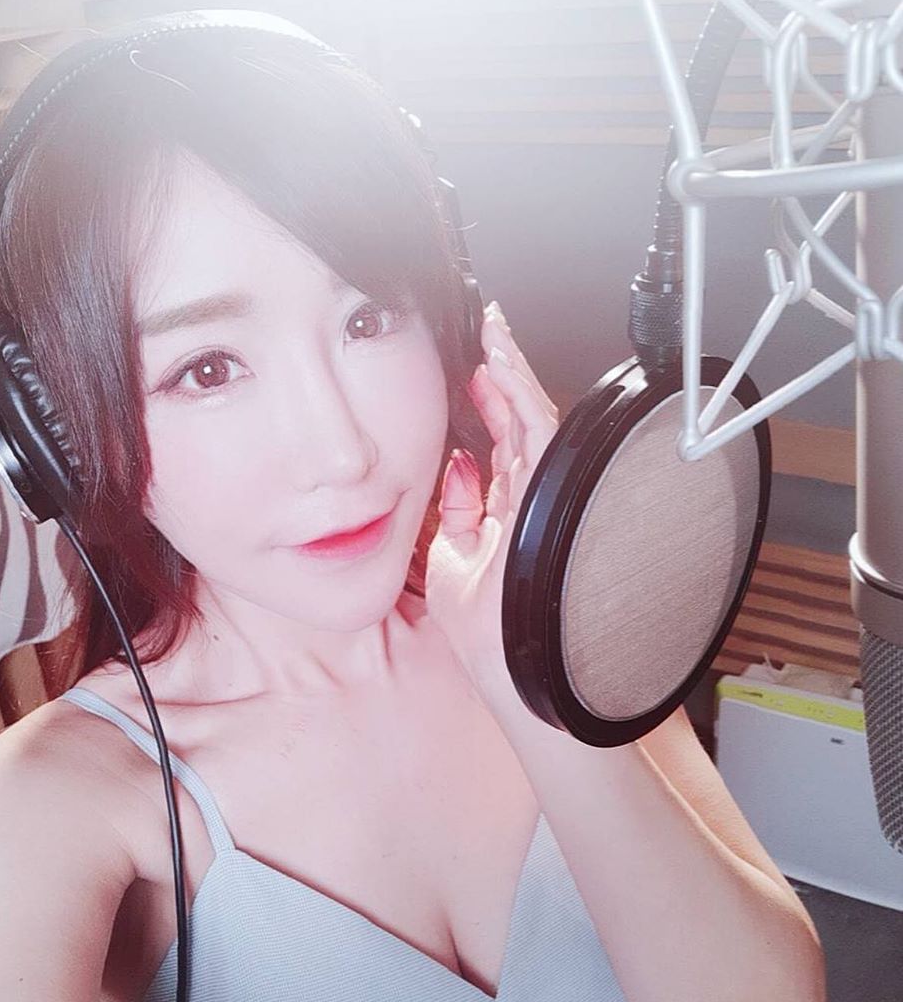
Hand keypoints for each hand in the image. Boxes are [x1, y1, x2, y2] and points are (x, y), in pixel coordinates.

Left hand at [424, 301, 560, 708]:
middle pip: (521, 422)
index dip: (488, 402)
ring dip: (512, 374)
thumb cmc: (487, 635)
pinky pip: (540, 439)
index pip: (501, 443)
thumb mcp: (452, 561)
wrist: (510, 671)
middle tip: (489, 330)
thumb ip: (458, 512)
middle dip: (504, 372)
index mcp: (508, 515)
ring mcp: (543, 500)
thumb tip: (455, 466)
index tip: (473, 368)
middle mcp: (531, 502)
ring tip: (494, 336)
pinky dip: (522, 398)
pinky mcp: (548, 501)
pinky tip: (503, 367)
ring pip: (535, 422)